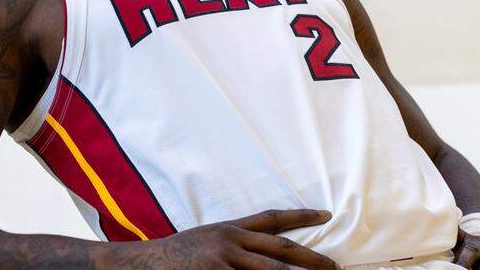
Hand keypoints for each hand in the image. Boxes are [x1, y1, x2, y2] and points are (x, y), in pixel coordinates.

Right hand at [138, 208, 339, 269]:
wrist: (144, 263)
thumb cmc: (175, 257)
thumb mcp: (206, 242)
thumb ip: (234, 247)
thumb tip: (263, 256)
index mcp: (229, 228)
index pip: (271, 218)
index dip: (299, 216)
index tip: (324, 214)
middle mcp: (230, 239)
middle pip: (281, 247)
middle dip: (311, 258)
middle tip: (335, 266)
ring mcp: (224, 258)